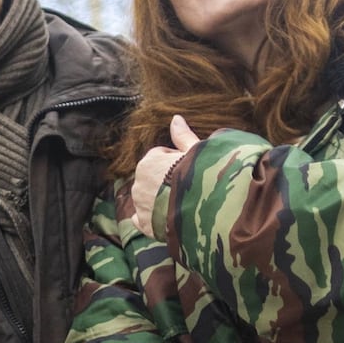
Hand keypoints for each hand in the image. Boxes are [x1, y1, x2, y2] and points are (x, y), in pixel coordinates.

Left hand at [128, 116, 201, 231]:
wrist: (205, 208)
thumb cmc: (202, 175)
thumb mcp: (196, 151)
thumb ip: (182, 136)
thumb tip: (175, 118)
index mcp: (149, 162)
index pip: (160, 156)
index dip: (177, 161)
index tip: (191, 168)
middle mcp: (138, 183)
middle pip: (153, 177)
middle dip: (167, 180)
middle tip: (189, 186)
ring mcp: (140, 205)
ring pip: (148, 197)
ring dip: (160, 198)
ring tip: (183, 202)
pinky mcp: (145, 225)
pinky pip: (143, 219)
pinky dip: (152, 218)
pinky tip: (167, 218)